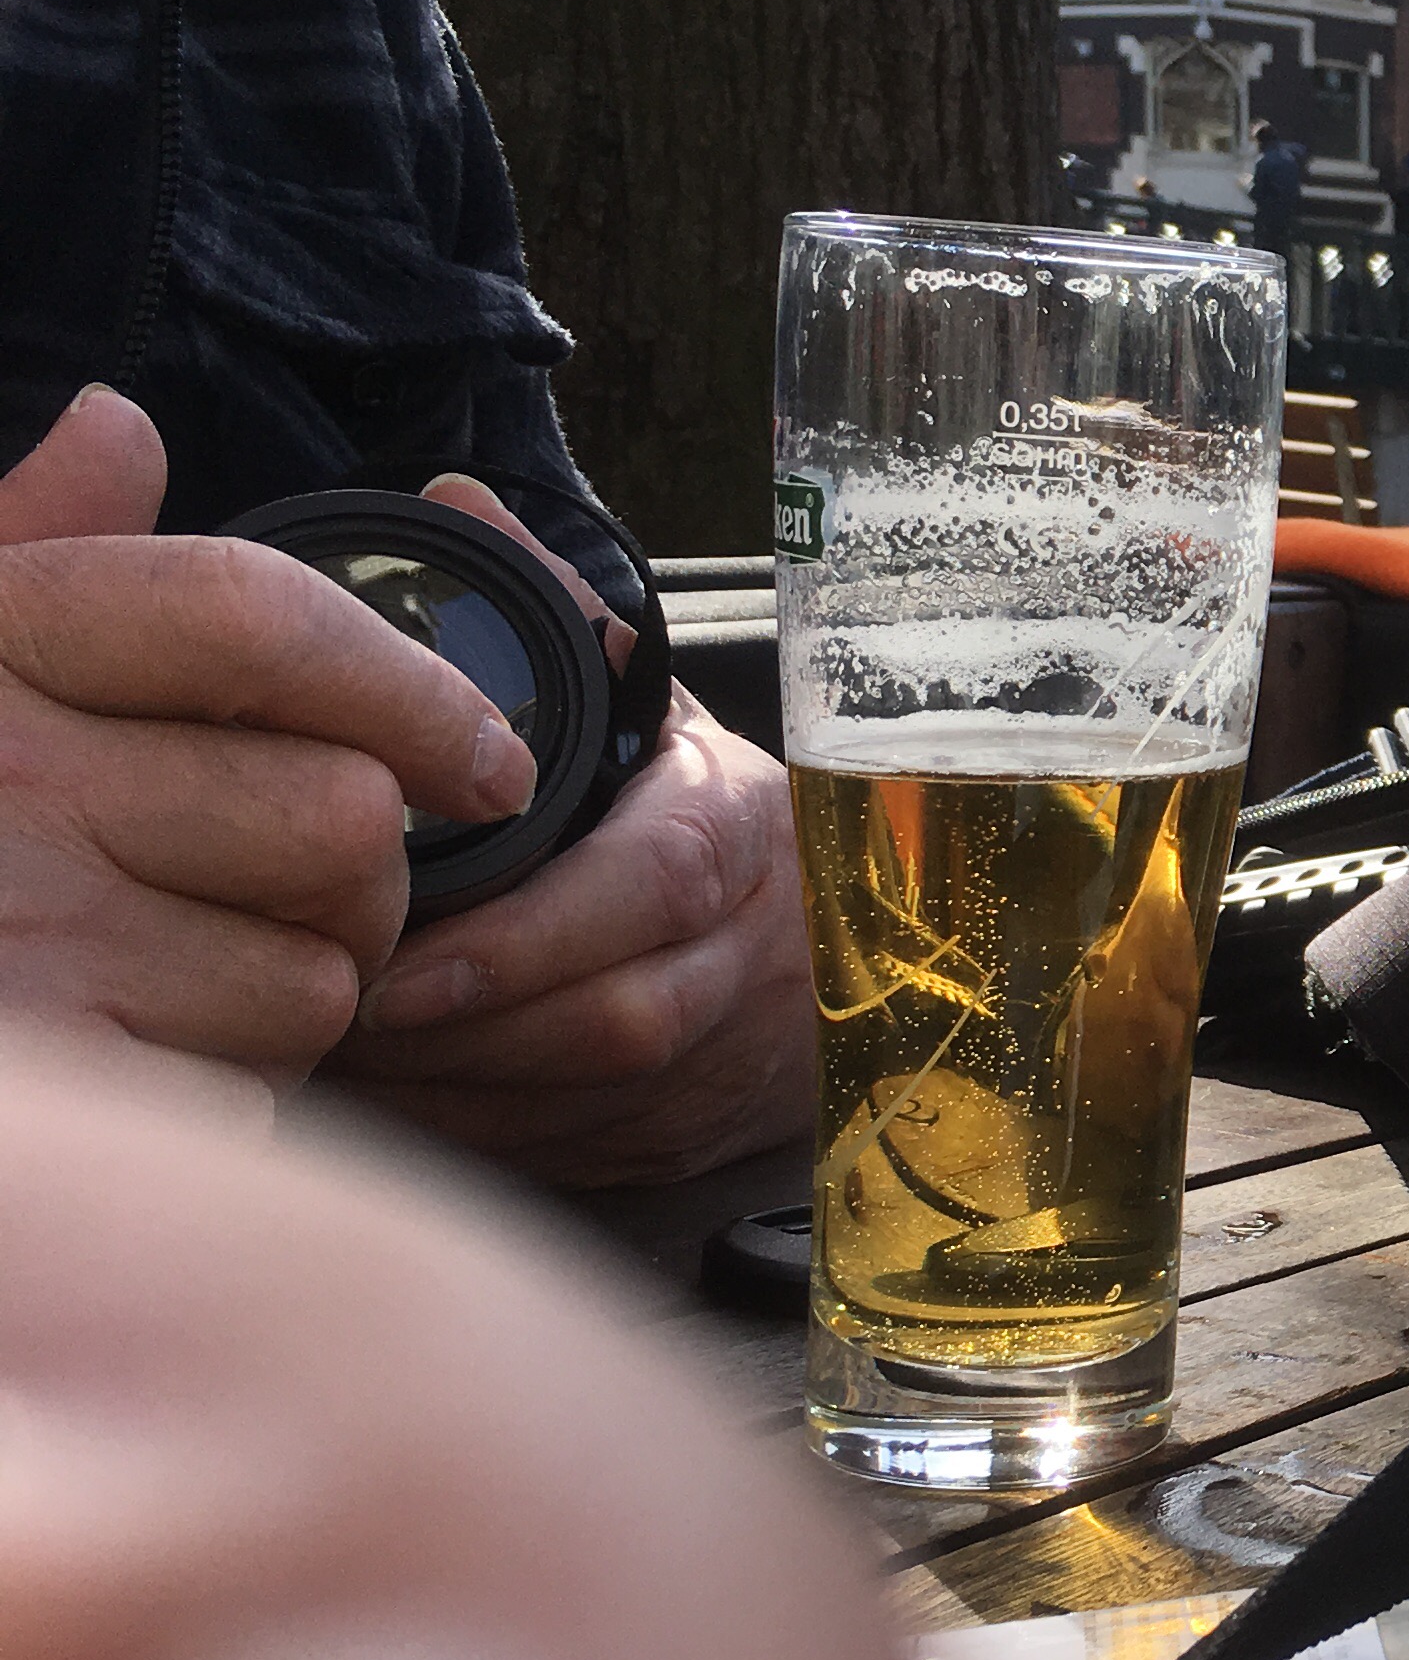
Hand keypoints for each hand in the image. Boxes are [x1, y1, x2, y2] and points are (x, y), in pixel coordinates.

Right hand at [0, 389, 536, 1112]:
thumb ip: (31, 549)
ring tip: (175, 978)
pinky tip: (144, 1060)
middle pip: (346, 817)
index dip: (408, 685)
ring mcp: (29, 929)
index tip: (480, 752)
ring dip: (290, 991)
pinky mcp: (68, 1066)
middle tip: (259, 893)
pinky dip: (233, 1090)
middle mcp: (6, 776)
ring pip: (326, 967)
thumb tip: (115, 427)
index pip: (252, 615)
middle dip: (351, 878)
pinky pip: (264, 1079)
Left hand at [323, 477, 812, 1188]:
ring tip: (338, 1067)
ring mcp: (729, 1055)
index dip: (533, 934)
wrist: (821, 940)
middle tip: (336, 1020)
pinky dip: (478, 1142)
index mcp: (736, 826)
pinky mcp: (689, 1138)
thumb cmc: (675, 806)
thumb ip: (540, 604)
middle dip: (471, 1030)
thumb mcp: (635, 693)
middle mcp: (751, 947)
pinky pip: (576, 1155)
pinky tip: (392, 1115)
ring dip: (460, 1095)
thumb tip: (452, 503)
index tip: (406, 957)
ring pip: (592, 1102)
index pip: (661, 886)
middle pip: (621, 1017)